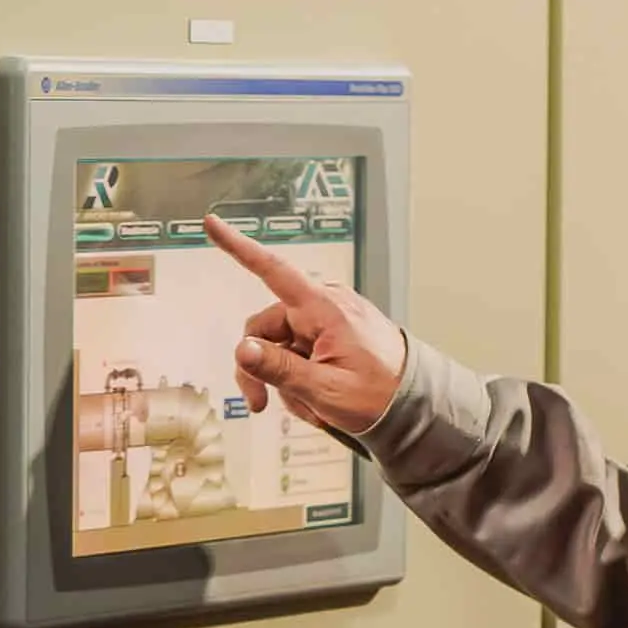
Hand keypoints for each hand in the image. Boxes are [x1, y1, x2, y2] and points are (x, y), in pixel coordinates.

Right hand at [203, 213, 406, 434]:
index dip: (239, 247)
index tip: (212, 223)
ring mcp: (326, 321)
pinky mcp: (329, 335)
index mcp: (325, 308)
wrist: (415, 403)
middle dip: (258, 368)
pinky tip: (317, 398)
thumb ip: (280, 369)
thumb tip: (242, 349)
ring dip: (284, 380)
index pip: (273, 270)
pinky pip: (296, 354)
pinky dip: (299, 378)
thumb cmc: (380, 394)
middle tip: (260, 403)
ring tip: (311, 404)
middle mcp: (323, 306)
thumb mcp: (325, 389)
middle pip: (263, 329)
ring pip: (277, 347)